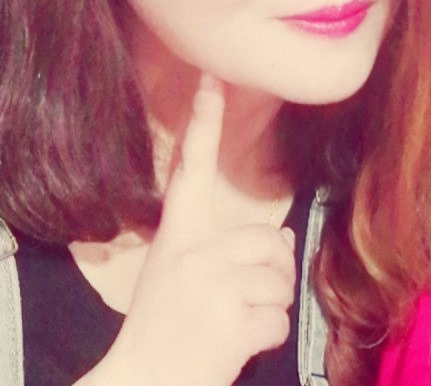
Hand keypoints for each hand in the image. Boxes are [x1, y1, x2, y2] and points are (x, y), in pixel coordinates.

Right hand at [77, 74, 295, 385]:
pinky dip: (268, 337)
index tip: (213, 78)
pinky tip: (235, 345)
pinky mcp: (230, 321)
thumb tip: (283, 235)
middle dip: (271, 275)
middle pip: (272, 240)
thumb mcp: (185, 276)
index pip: (192, 168)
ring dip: (271, 307)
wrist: (144, 383)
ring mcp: (212, 285)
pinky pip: (282, 319)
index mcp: (178, 236)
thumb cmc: (168, 326)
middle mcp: (193, 252)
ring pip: (283, 279)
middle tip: (235, 302)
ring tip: (233, 322)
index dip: (204, 122)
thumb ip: (229, 248)